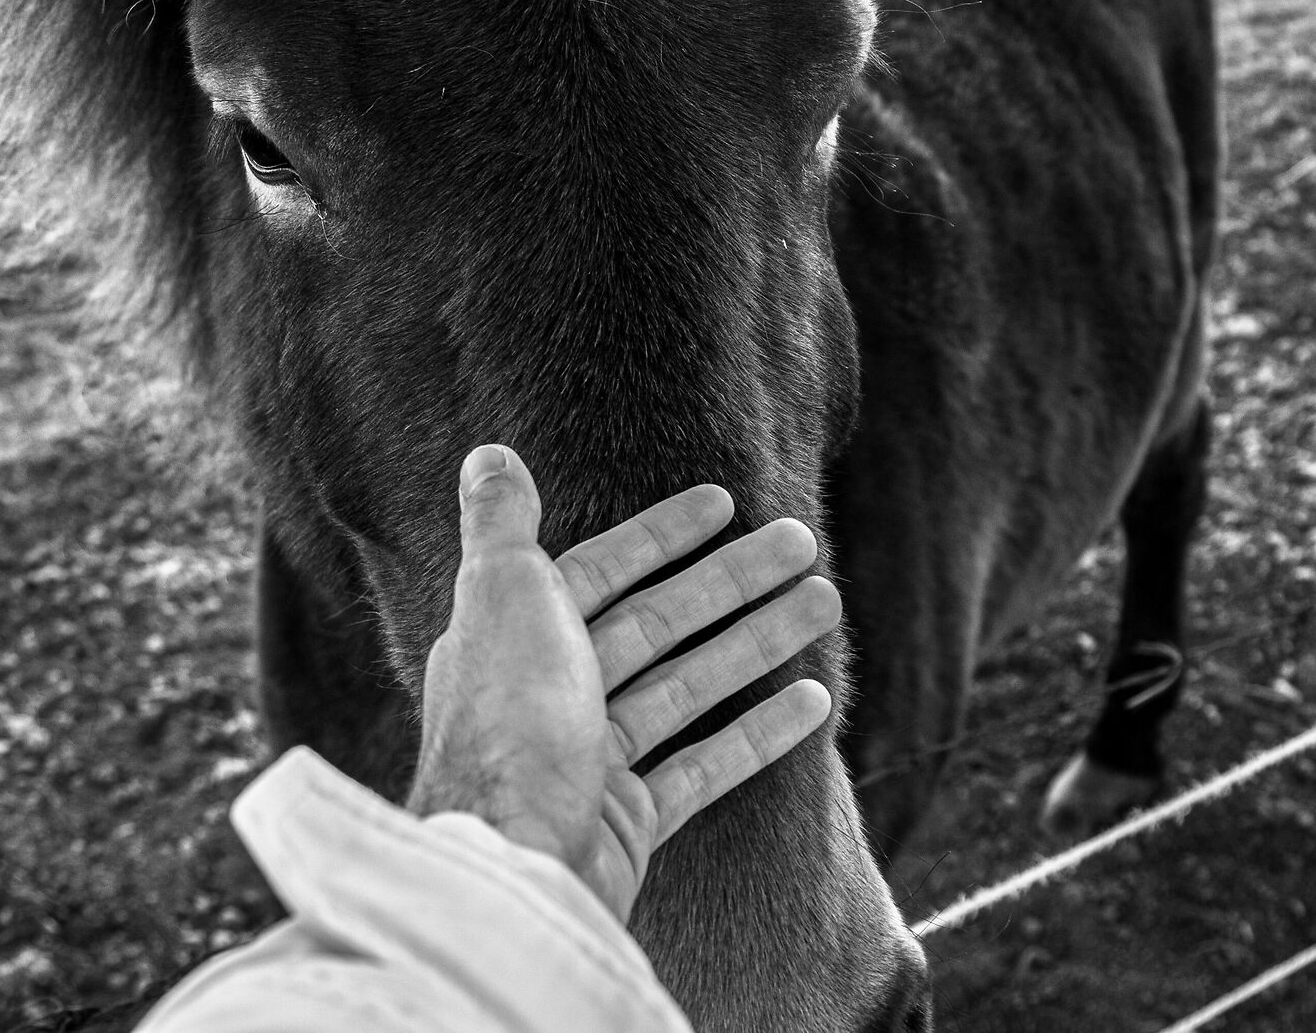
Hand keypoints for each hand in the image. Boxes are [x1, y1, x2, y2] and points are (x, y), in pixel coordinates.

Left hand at [406, 444, 840, 921]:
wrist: (508, 865)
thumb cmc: (504, 723)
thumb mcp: (496, 598)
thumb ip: (499, 525)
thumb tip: (488, 451)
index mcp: (519, 636)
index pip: (601, 568)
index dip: (660, 534)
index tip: (725, 501)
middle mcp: (554, 692)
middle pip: (658, 621)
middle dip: (732, 580)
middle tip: (803, 541)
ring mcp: (595, 759)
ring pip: (690, 685)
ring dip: (758, 642)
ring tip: (826, 602)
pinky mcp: (630, 821)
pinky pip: (704, 764)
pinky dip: (756, 733)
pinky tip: (812, 700)